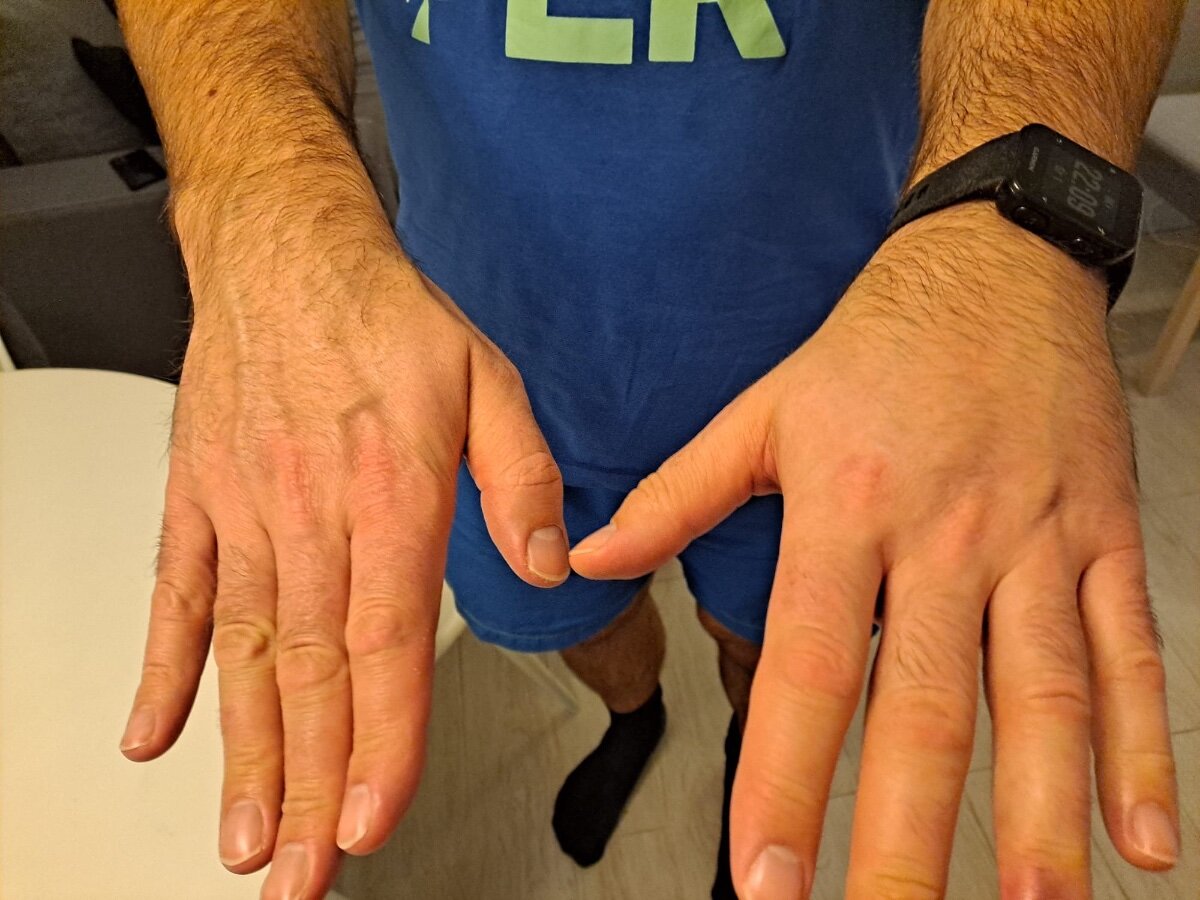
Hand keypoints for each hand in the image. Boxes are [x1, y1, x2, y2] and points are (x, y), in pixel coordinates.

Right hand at [119, 205, 567, 898]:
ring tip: (245, 842)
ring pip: (243, 655)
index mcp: (388, 491)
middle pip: (311, 674)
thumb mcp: (490, 379)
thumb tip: (554, 560)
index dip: (382, 740)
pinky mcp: (199, 499)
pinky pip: (176, 595)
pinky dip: (164, 671)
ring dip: (244, 756)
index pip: (386, 642)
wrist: (285, 252)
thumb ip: (524, 478)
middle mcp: (308, 512)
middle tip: (301, 877)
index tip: (374, 816)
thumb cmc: (385, 317)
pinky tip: (153, 738)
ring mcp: (243, 511)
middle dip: (311, 786)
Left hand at [569, 204, 1177, 897]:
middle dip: (901, 833)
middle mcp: (945, 535)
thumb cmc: (879, 340)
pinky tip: (1141, 837)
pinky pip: (1130, 650)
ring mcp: (1035, 540)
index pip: (809, 663)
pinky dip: (1144, 746)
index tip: (762, 875)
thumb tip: (590, 553)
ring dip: (1038, 812)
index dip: (783, 776)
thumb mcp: (763, 405)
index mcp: (848, 504)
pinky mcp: (1104, 537)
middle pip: (925, 705)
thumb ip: (676, 492)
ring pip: (1043, 691)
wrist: (998, 261)